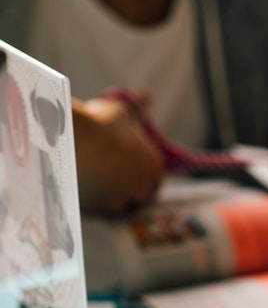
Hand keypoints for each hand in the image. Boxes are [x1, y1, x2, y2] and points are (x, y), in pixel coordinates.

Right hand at [72, 95, 163, 215]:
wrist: (72, 138)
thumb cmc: (99, 123)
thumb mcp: (121, 110)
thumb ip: (137, 105)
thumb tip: (147, 94)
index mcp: (155, 168)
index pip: (151, 180)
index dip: (135, 176)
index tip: (120, 172)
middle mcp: (145, 189)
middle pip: (136, 196)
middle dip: (123, 191)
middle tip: (103, 181)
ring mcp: (125, 203)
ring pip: (117, 206)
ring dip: (107, 199)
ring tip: (89, 185)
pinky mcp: (102, 213)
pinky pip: (98, 212)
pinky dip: (91, 204)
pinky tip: (79, 191)